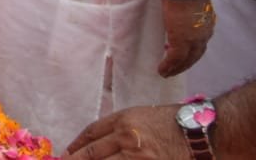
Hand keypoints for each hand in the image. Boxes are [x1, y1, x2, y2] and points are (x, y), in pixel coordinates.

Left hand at [64, 104, 187, 158]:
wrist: (203, 132)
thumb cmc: (175, 122)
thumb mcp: (143, 116)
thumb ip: (120, 127)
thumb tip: (100, 142)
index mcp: (123, 120)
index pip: (91, 133)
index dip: (76, 144)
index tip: (66, 152)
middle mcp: (126, 138)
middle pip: (91, 154)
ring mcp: (138, 157)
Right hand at [158, 0, 213, 77]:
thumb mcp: (189, 1)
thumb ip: (187, 9)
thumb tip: (177, 5)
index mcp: (206, 23)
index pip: (201, 41)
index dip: (192, 50)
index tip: (182, 54)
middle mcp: (204, 34)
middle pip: (196, 55)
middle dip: (185, 64)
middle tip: (174, 70)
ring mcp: (194, 39)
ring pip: (187, 60)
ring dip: (177, 68)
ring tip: (166, 73)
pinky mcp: (182, 41)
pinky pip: (175, 59)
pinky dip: (168, 66)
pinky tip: (161, 70)